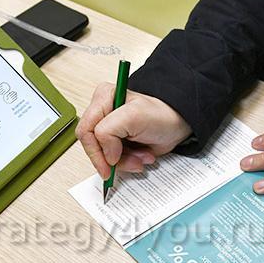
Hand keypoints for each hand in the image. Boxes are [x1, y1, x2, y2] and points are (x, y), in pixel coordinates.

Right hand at [76, 83, 192, 178]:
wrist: (177, 125)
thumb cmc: (160, 116)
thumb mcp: (132, 117)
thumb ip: (108, 131)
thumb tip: (105, 154)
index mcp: (102, 100)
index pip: (85, 131)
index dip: (97, 150)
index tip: (111, 162)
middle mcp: (102, 113)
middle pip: (93, 146)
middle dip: (113, 158)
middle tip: (133, 162)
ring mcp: (109, 130)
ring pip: (103, 156)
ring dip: (124, 162)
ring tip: (142, 157)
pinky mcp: (116, 142)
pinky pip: (113, 161)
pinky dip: (128, 163)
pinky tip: (142, 156)